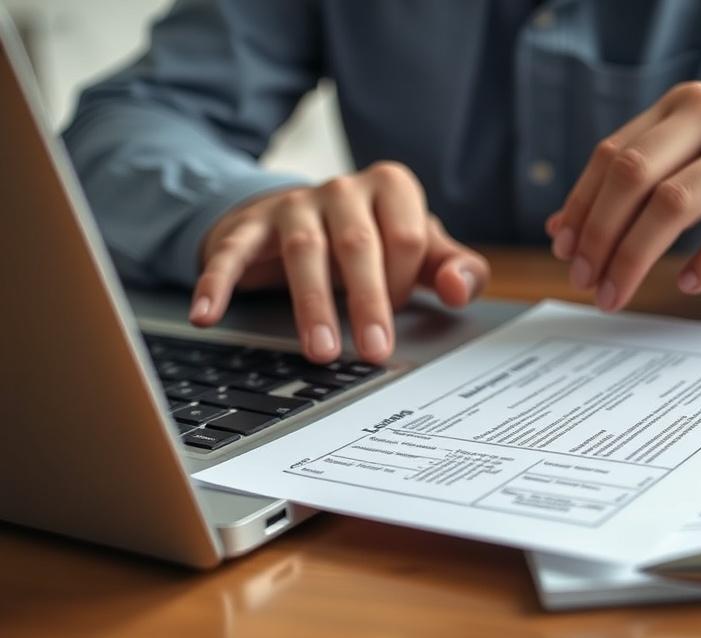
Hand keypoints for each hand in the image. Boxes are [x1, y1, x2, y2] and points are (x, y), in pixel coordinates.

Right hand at [188, 162, 489, 362]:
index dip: (404, 282)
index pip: (407, 237)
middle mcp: (343, 188)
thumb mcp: (419, 252)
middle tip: (374, 351)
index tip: (394, 314)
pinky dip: (218, 283)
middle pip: (359, 245)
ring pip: (304, 250)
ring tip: (322, 351)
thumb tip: (459, 289)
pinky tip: (207, 314)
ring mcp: (293, 203)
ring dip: (313, 304)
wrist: (305, 218)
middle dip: (368, 302)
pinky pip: (232, 253)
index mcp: (392, 188)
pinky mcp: (250, 225)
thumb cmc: (373, 241)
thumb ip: (453, 269)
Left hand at [547, 82, 700, 309]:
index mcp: (684, 106)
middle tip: (585, 281)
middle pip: (634, 176)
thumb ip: (631, 187)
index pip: (612, 155)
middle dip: (600, 235)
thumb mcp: (689, 163)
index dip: (582, 207)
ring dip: (634, 257)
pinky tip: (686, 284)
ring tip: (616, 292)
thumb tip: (561, 230)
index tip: (566, 251)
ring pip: (675, 203)